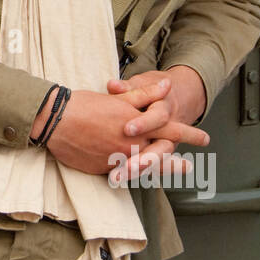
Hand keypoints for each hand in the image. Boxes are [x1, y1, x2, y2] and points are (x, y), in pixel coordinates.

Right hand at [32, 80, 207, 176]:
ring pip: (145, 167)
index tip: (204, 138)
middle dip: (177, 160)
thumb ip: (144, 95)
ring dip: (162, 168)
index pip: (170, 128)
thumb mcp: (117, 97)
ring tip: (175, 170)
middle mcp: (131, 145)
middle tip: (191, 166)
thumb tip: (166, 87)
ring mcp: (117, 160)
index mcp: (136, 124)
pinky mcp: (103, 168)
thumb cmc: (84, 105)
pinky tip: (137, 172)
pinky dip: (134, 172)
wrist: (55, 122)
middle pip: (161, 154)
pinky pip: (123, 173)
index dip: (189, 133)